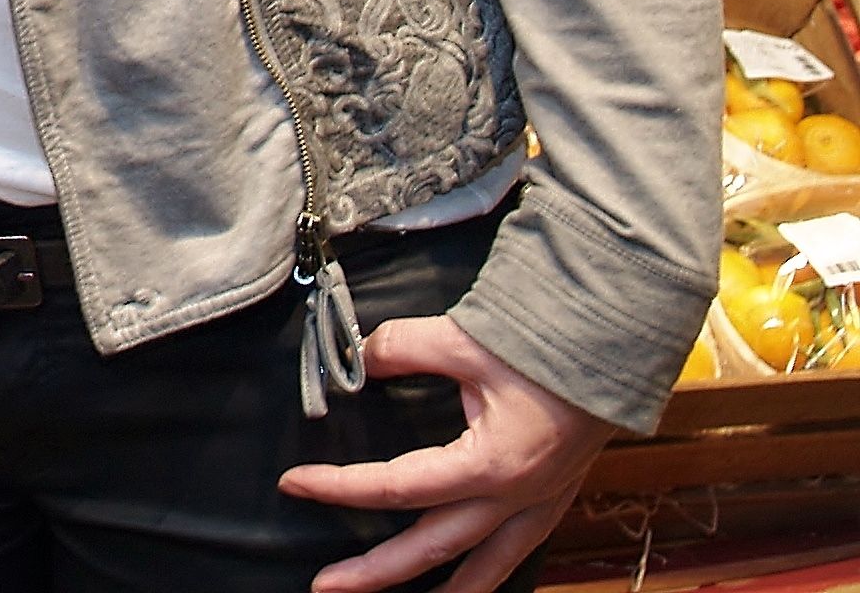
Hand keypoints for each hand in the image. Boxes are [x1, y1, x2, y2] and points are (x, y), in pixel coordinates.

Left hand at [278, 317, 610, 592]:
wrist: (613, 347)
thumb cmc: (545, 347)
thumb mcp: (463, 340)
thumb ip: (400, 348)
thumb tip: (359, 360)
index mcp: (490, 466)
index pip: (397, 486)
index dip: (341, 487)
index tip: (296, 484)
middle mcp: (515, 499)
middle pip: (433, 547)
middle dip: (376, 573)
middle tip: (327, 586)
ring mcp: (538, 505)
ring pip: (483, 567)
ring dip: (439, 590)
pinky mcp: (552, 499)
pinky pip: (516, 553)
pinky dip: (486, 575)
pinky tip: (468, 584)